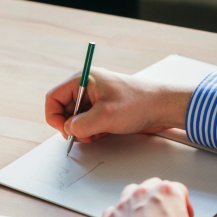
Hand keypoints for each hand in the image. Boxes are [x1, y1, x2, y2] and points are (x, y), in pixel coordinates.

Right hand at [45, 67, 193, 142]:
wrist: (162, 107)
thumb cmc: (139, 103)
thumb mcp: (105, 116)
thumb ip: (81, 125)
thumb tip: (69, 130)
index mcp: (84, 80)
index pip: (54, 97)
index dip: (53, 116)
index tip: (64, 130)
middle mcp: (87, 88)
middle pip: (63, 109)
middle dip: (70, 126)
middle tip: (83, 136)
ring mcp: (95, 99)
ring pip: (75, 118)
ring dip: (82, 130)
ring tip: (96, 135)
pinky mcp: (103, 109)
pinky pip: (87, 122)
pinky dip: (91, 131)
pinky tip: (103, 133)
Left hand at [102, 178, 204, 216]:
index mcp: (168, 193)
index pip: (179, 189)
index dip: (184, 204)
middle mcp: (145, 193)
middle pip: (155, 186)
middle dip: (161, 198)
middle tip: (165, 215)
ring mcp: (125, 203)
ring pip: (132, 191)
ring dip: (139, 200)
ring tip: (144, 216)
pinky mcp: (110, 216)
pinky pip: (114, 209)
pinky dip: (120, 216)